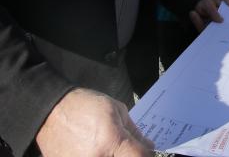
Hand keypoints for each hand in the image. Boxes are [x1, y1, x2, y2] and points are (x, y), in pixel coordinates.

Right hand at [36, 88, 153, 156]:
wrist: (51, 112)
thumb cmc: (85, 106)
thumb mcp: (116, 110)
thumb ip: (134, 131)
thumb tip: (148, 147)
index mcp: (111, 141)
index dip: (147, 154)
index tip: (146, 150)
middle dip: (129, 154)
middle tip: (125, 148)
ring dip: (113, 155)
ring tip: (106, 147)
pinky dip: (99, 156)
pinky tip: (94, 150)